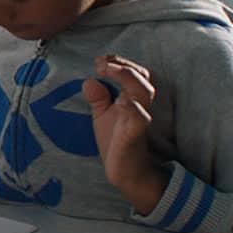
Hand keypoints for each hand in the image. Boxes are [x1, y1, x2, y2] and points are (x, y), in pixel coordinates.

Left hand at [81, 55, 166, 213]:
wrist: (124, 173)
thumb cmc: (116, 142)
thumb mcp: (102, 116)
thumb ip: (98, 98)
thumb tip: (89, 81)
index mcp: (131, 99)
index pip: (134, 73)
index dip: (119, 62)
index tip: (101, 59)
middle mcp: (138, 106)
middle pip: (141, 77)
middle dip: (123, 66)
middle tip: (102, 63)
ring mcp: (138, 120)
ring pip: (144, 92)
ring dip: (127, 78)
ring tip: (108, 70)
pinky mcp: (135, 136)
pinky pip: (139, 119)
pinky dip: (132, 108)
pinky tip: (120, 101)